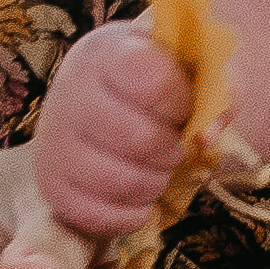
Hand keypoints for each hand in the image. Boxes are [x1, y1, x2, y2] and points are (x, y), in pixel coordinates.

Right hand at [33, 20, 189, 236]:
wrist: (97, 104)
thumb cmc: (153, 83)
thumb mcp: (190, 67)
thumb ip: (218, 88)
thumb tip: (207, 137)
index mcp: (106, 52)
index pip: (152, 80)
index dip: (180, 102)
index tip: (182, 106)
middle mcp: (70, 93)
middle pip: (140, 139)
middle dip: (172, 148)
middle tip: (172, 143)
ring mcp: (54, 143)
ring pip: (122, 182)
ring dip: (155, 182)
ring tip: (155, 167)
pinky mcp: (51, 187)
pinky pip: (101, 216)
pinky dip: (132, 213)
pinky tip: (137, 194)